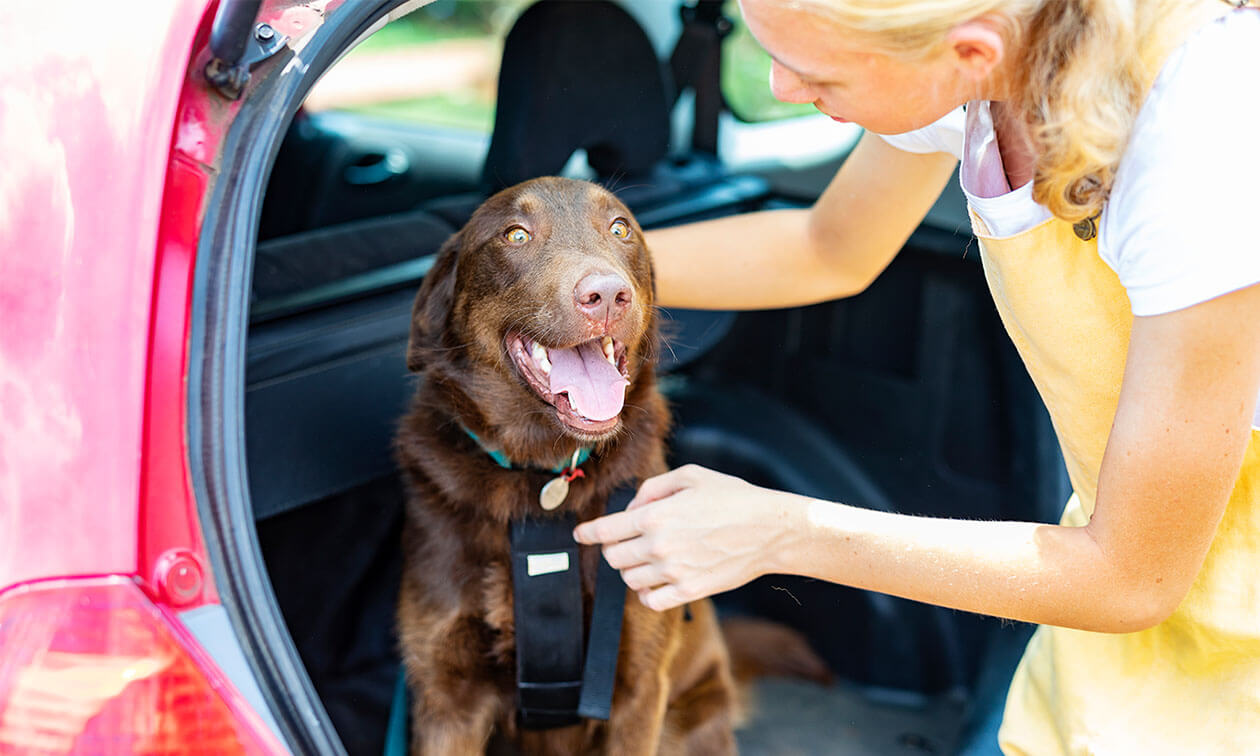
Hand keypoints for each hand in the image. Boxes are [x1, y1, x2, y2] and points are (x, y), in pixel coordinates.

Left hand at [573, 465, 798, 610]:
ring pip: (629, 579)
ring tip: (649, 557)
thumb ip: (654, 488)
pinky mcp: (689, 591)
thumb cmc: (733, 497)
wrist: (769, 530)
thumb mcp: (691, 476)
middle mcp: (660, 546)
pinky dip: (647, 592)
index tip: (581, 535)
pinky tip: (658, 579)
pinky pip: (651, 600)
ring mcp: (674, 572)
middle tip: (628, 541)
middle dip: (615, 548)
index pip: (606, 530)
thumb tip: (632, 507)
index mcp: (656, 515)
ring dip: (632, 568)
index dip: (588, 533)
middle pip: (614, 557)